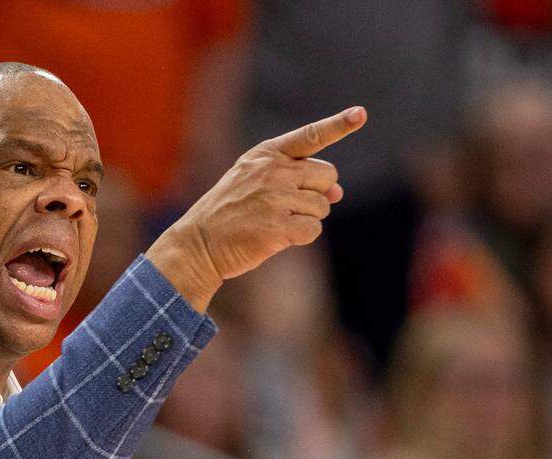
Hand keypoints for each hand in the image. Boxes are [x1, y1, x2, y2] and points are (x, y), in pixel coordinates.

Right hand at [147, 107, 366, 311]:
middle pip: (326, 175)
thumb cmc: (228, 214)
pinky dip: (302, 237)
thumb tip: (338, 193)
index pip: (310, 136)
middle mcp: (273, 172)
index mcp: (266, 155)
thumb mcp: (254, 184)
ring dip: (308, 219)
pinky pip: (313, 229)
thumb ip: (295, 181)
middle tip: (290, 207)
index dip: (338, 125)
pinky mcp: (277, 227)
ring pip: (322, 206)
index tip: (360, 114)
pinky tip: (280, 238)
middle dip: (318, 193)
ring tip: (276, 223)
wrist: (199, 244)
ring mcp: (275, 199)